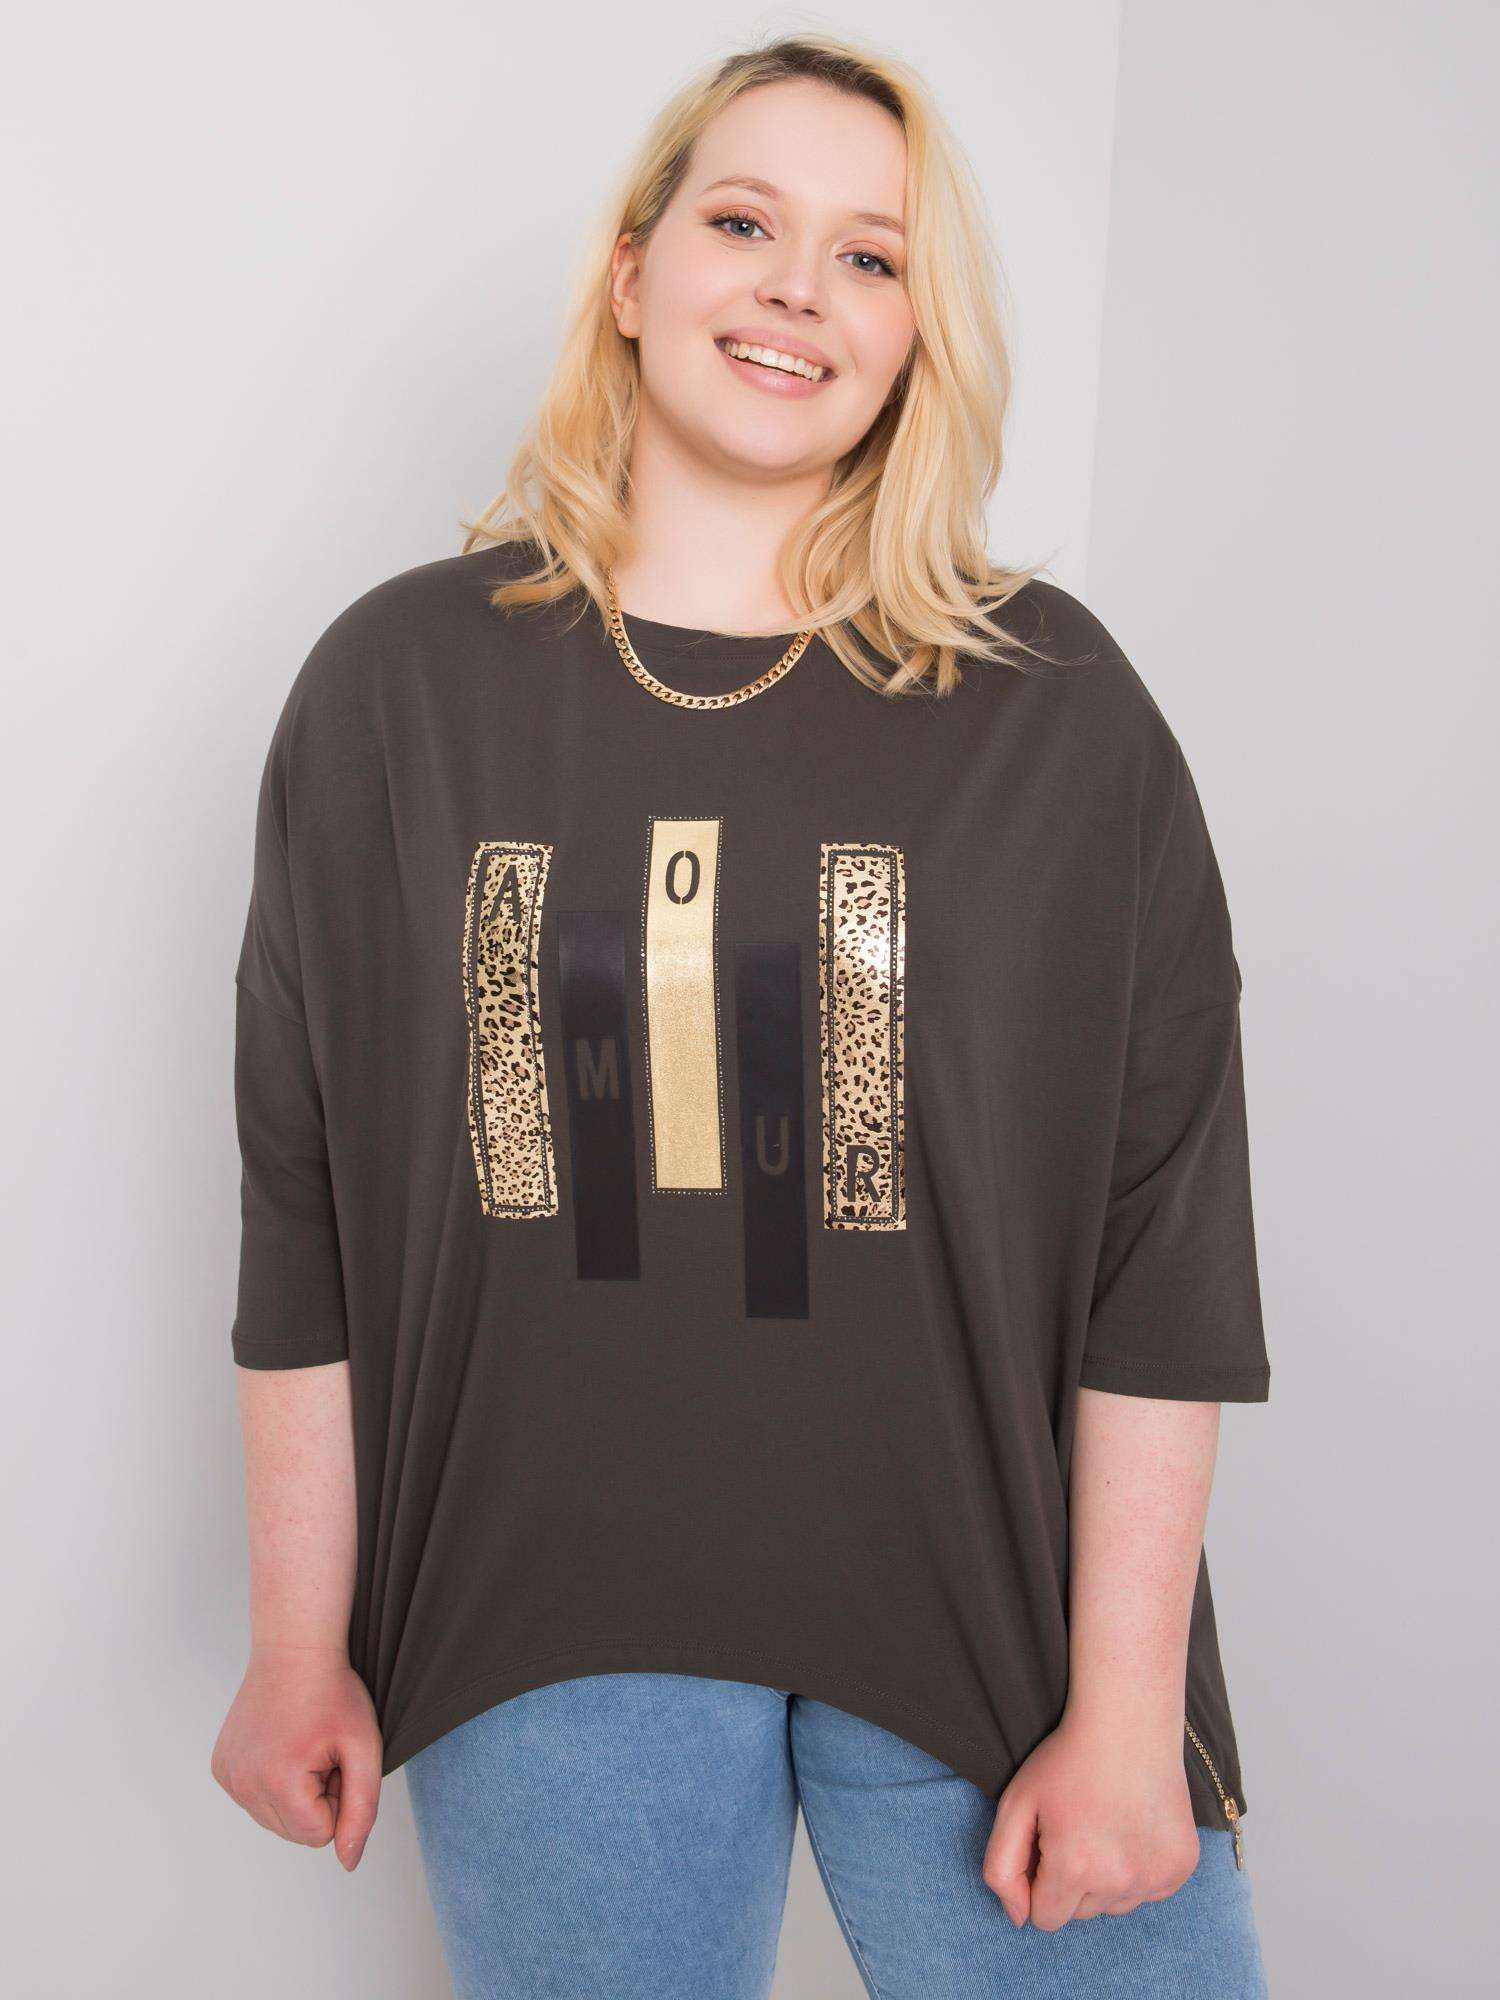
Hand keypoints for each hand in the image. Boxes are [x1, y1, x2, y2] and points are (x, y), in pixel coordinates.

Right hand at [211, 1643, 382, 1870]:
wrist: (294, 1650)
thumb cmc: (333, 1693)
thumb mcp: (364, 1749)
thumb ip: (361, 1811)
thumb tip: (348, 1861)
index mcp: (278, 1784)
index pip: (320, 1835)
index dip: (339, 1798)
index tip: (336, 1758)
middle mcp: (243, 1786)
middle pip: (296, 1833)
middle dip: (318, 1799)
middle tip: (323, 1751)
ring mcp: (227, 1778)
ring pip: (276, 1820)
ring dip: (297, 1792)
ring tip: (304, 1746)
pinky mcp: (220, 1768)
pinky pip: (257, 1800)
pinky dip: (275, 1782)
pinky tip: (282, 1745)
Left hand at [982, 1709, 1198, 1929]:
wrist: (1128, 1724)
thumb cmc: (1066, 1761)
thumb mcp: (1016, 1804)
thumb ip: (1001, 1868)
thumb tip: (1017, 1918)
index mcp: (1075, 1867)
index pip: (1045, 1918)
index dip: (1038, 1883)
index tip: (1045, 1845)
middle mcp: (1120, 1881)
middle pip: (1081, 1914)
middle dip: (1071, 1881)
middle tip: (1076, 1828)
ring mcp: (1156, 1876)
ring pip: (1115, 1905)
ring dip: (1105, 1879)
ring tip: (1104, 1827)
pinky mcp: (1181, 1868)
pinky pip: (1148, 1892)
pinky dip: (1137, 1871)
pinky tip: (1132, 1829)